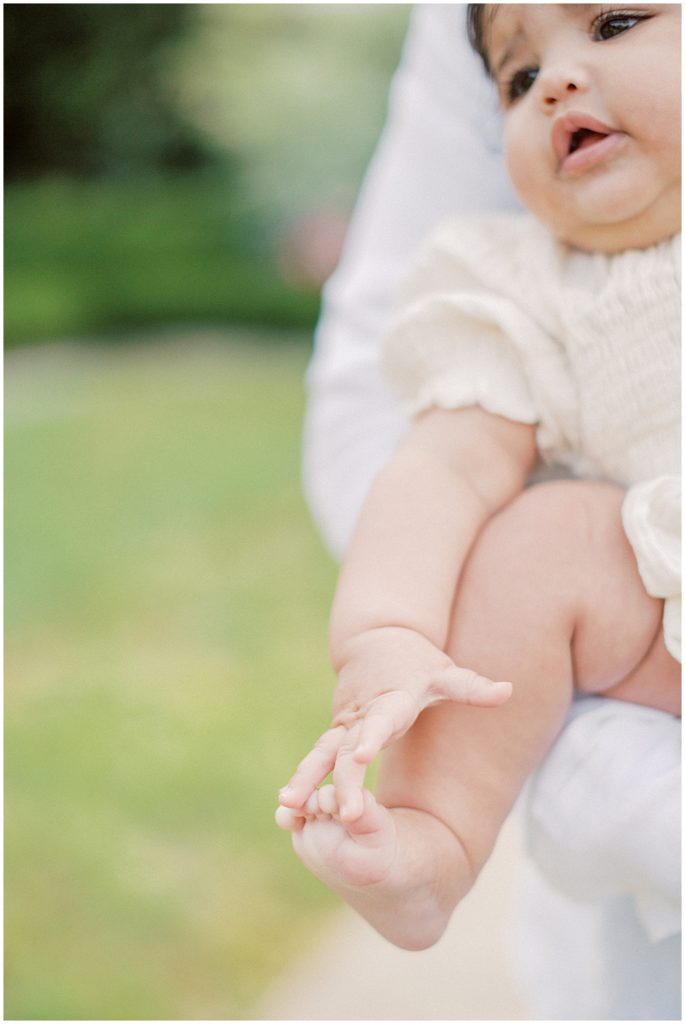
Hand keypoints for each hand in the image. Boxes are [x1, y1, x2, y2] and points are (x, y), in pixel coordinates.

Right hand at [279, 627, 510, 820]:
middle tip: (340, 812)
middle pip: (348, 747)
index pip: (382, 719)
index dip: (373, 737)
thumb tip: (508, 690)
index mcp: (392, 698)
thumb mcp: (446, 673)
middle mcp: (363, 713)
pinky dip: (302, 779)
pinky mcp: (335, 733)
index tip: (363, 756)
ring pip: (323, 753)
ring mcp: (345, 723)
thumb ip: (474, 687)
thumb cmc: (419, 664)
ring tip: (288, 806)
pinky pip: (317, 758)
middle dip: (342, 780)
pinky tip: (287, 808)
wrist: (377, 641)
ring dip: (306, 778)